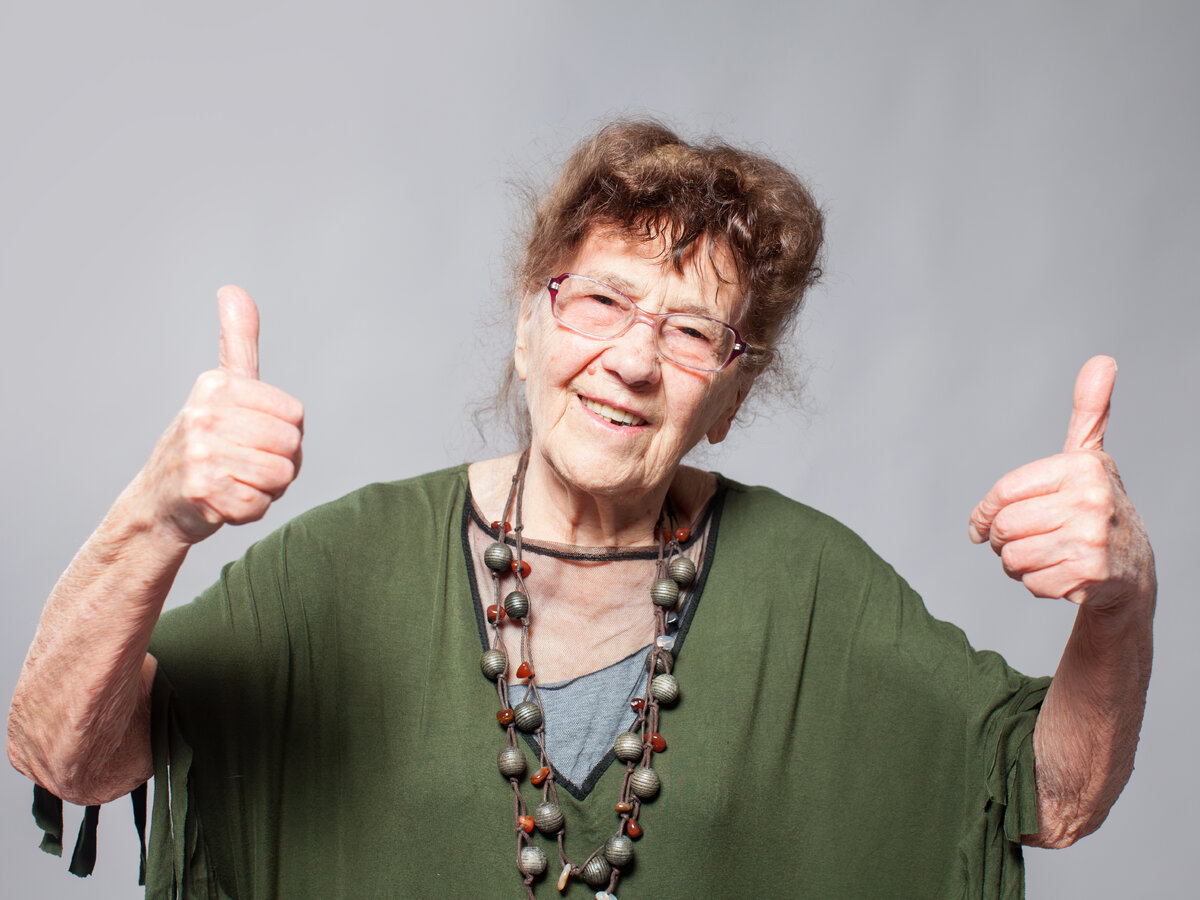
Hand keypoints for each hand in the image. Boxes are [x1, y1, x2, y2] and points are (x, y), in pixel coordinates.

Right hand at [137, 285, 304, 543]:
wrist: (158, 503)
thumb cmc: (203, 442)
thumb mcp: (221, 387)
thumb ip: (236, 340)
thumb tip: (233, 289)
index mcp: (216, 386)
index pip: (296, 416)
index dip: (285, 436)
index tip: (252, 438)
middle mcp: (203, 415)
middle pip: (291, 446)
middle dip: (278, 464)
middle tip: (243, 465)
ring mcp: (199, 454)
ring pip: (280, 477)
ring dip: (265, 489)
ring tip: (234, 481)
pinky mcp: (200, 492)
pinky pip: (259, 506)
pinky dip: (248, 511)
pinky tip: (223, 502)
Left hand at [967, 356, 1152, 611]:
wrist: (1132, 570)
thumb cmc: (1096, 508)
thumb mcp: (1090, 458)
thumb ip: (1089, 412)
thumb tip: (1101, 361)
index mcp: (1083, 467)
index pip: (1004, 492)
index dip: (985, 512)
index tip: (981, 523)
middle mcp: (1092, 500)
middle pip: (1005, 528)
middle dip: (1004, 540)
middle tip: (1026, 539)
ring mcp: (1092, 539)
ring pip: (1013, 558)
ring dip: (1018, 564)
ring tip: (1045, 555)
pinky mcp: (1090, 576)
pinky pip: (1030, 584)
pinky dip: (1037, 584)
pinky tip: (1061, 574)